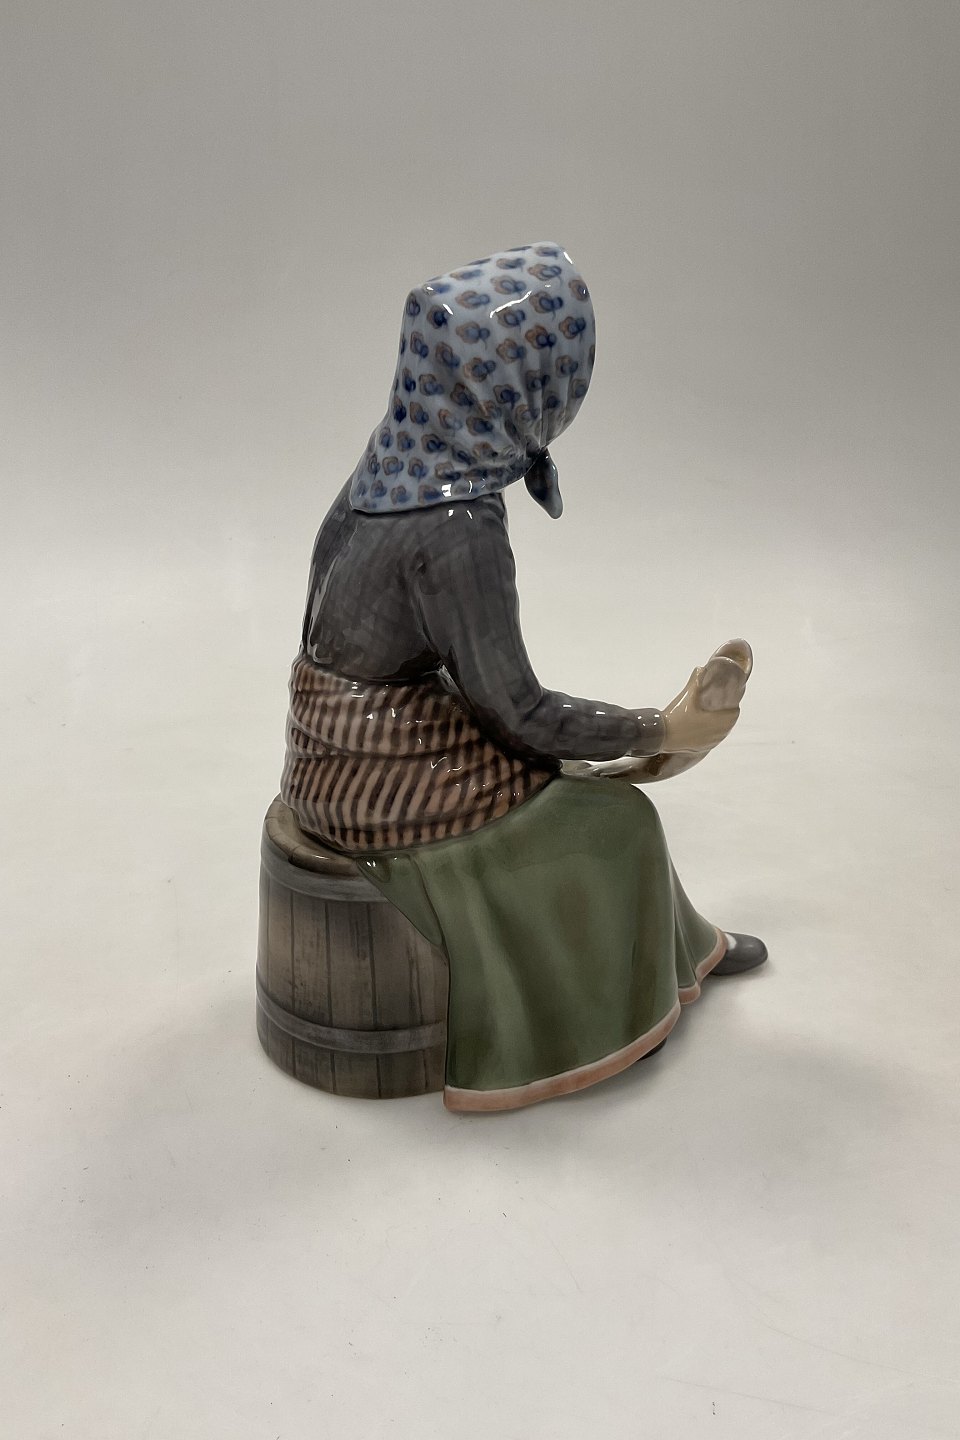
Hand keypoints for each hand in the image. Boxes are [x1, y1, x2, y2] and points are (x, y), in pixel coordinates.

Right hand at [659, 639, 751, 755]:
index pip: (734, 714)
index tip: (727, 701)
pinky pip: (711, 741)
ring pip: (720, 733)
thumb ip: (695, 681)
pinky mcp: (701, 749)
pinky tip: (702, 729)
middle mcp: (716, 734)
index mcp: (717, 721)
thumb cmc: (676, 716)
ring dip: (718, 725)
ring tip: (710, 717)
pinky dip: (710, 734)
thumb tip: (701, 669)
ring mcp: (709, 743)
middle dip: (725, 715)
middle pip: (728, 723)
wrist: (661, 736)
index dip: (732, 707)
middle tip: (718, 707)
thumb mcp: (686, 696)